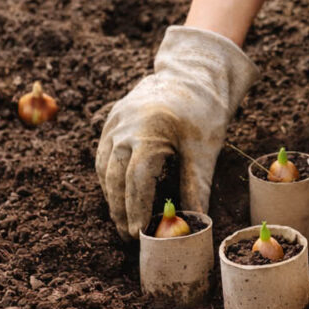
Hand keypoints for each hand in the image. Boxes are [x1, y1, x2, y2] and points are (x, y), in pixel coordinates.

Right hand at [95, 26, 258, 238]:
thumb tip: (197, 220)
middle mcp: (125, 127)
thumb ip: (197, 184)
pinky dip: (109, 176)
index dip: (136, 208)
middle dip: (120, 209)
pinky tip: (117, 194)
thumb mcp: (204, 149)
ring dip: (111, 196)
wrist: (190, 73)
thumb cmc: (201, 111)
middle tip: (127, 235)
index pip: (136, 179)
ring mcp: (114, 123)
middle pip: (115, 177)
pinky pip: (104, 154)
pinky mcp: (111, 120)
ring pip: (105, 167)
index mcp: (149, 132)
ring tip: (122, 220)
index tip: (138, 233)